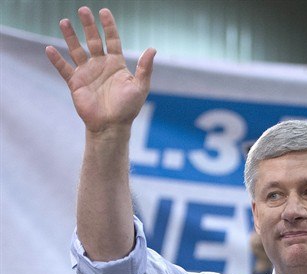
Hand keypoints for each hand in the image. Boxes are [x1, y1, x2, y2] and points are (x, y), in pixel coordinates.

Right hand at [45, 6, 154, 133]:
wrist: (112, 125)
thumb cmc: (128, 107)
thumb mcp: (140, 86)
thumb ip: (145, 67)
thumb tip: (152, 49)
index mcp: (116, 63)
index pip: (112, 39)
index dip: (108, 26)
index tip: (104, 12)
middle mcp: (101, 65)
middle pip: (93, 40)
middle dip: (88, 25)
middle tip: (83, 10)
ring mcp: (87, 73)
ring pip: (77, 50)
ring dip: (70, 37)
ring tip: (63, 22)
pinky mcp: (76, 83)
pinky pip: (64, 68)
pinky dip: (56, 59)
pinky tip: (50, 49)